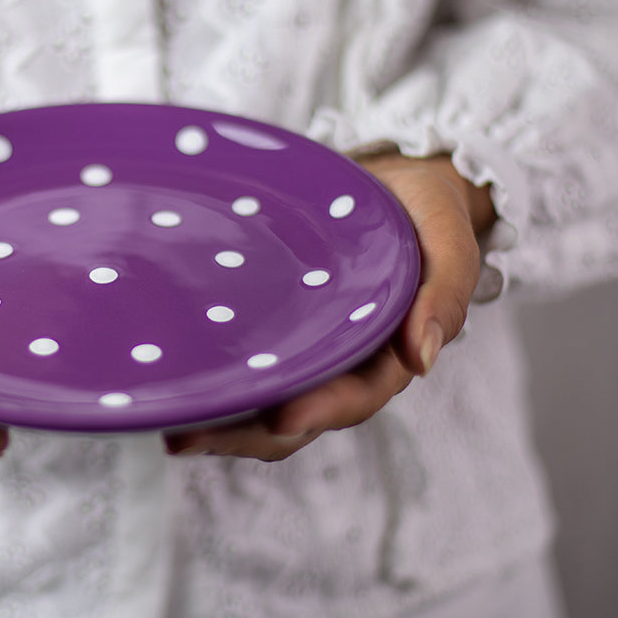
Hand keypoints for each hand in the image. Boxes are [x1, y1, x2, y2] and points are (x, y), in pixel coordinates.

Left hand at [163, 152, 496, 460]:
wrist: (399, 183)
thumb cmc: (429, 215)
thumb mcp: (450, 244)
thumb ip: (443, 295)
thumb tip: (421, 359)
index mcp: (387, 355)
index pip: (352, 397)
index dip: (318, 411)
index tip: (279, 417)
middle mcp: (341, 363)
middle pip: (293, 417)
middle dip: (242, 433)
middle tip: (186, 435)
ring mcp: (304, 347)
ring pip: (259, 400)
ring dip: (215, 418)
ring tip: (167, 421)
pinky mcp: (273, 324)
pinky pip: (243, 362)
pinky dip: (210, 378)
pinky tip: (170, 382)